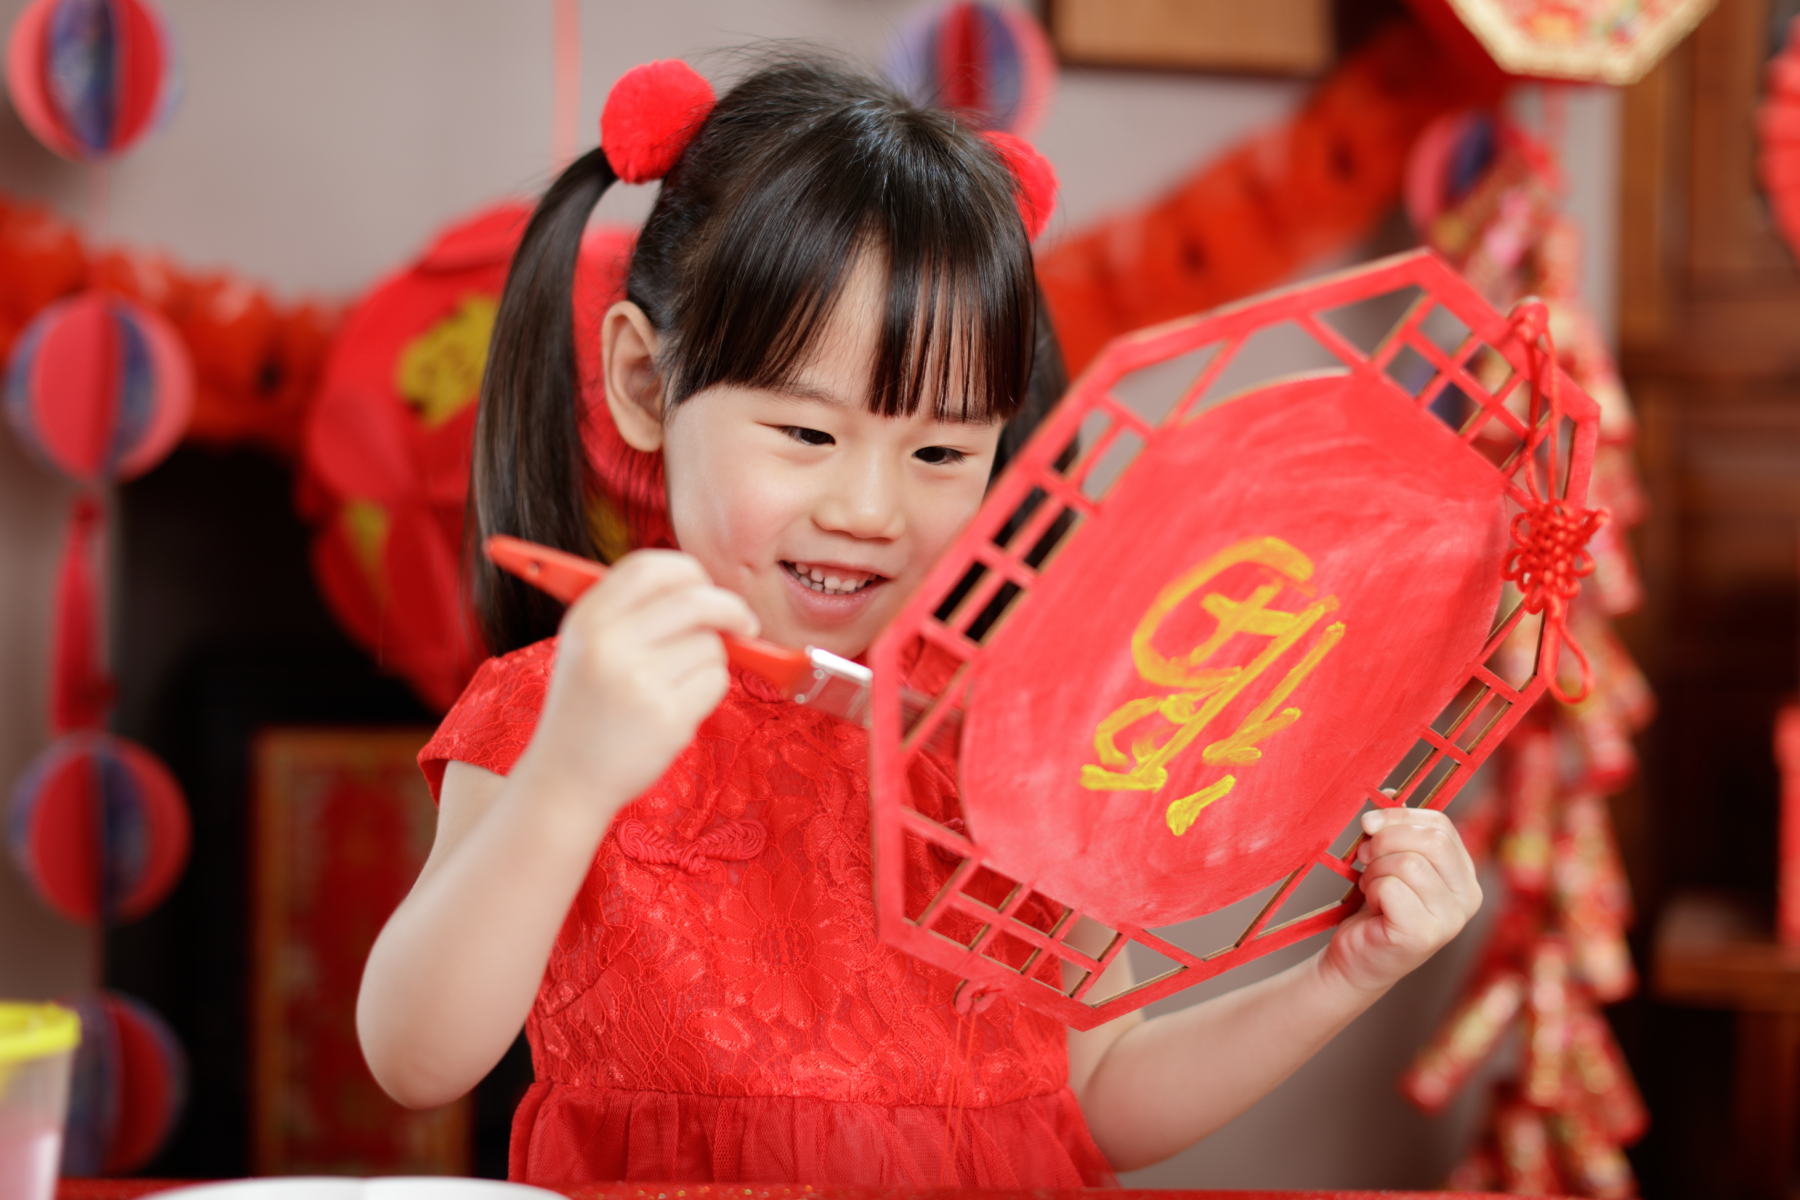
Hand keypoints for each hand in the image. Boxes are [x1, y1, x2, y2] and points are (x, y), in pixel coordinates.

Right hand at [518, 549, 758, 817]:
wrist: (566, 778)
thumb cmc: (587, 708)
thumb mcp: (586, 646)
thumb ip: (633, 612)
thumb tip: (707, 591)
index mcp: (588, 618)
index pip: (651, 567)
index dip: (690, 572)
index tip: (707, 587)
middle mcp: (609, 644)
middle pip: (696, 600)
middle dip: (731, 609)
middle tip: (744, 625)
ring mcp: (638, 681)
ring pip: (711, 645)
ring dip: (710, 662)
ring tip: (675, 686)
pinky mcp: (665, 716)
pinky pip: (715, 682)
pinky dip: (708, 692)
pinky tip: (676, 708)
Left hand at [1321, 806, 1481, 996]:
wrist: (1356, 957)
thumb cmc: (1374, 905)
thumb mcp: (1389, 859)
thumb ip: (1397, 827)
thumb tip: (1391, 792)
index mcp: (1465, 874)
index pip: (1440, 825)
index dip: (1399, 817)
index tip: (1370, 826)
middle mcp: (1468, 898)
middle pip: (1430, 841)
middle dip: (1385, 841)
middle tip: (1365, 858)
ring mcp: (1451, 920)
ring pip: (1407, 863)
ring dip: (1374, 871)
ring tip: (1371, 888)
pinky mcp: (1424, 936)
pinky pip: (1392, 888)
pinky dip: (1371, 890)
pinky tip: (1373, 907)